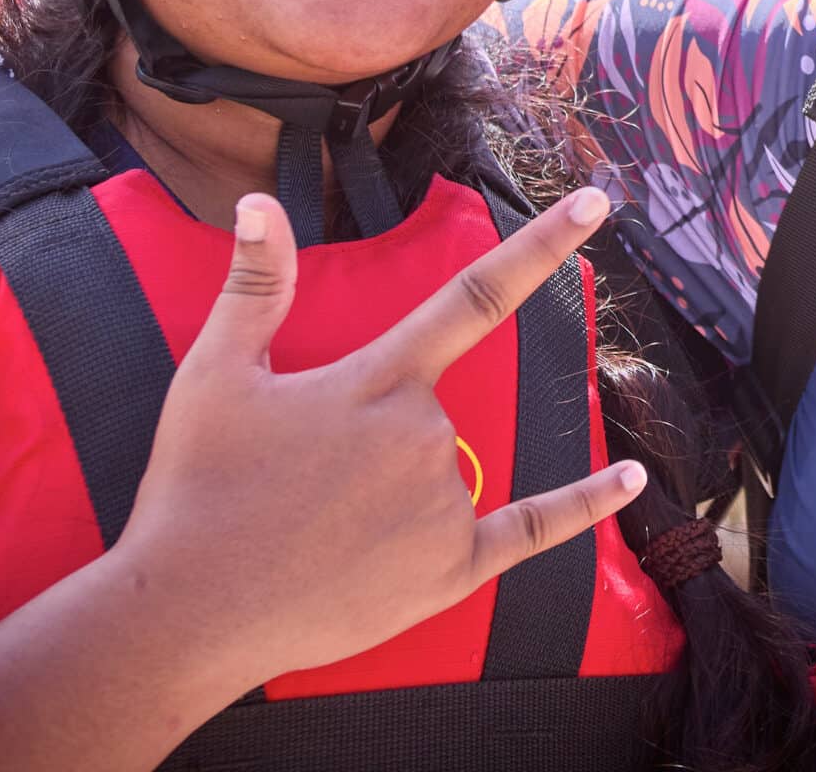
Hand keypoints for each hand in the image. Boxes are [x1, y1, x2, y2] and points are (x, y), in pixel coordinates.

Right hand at [113, 184, 642, 694]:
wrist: (185, 614)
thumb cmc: (196, 488)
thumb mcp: (217, 372)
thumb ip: (256, 282)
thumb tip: (257, 202)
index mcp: (380, 379)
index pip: (475, 294)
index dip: (541, 243)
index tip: (598, 202)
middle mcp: (426, 433)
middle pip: (434, 406)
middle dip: (376, 434)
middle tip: (299, 481)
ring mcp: (443, 504)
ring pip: (447, 469)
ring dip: (396, 488)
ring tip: (313, 529)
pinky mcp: (450, 571)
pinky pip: (530, 530)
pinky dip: (583, 506)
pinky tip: (631, 483)